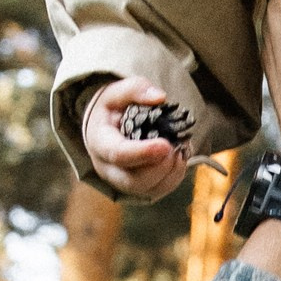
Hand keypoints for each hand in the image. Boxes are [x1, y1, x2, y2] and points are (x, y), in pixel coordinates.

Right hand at [82, 78, 193, 202]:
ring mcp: (122, 181)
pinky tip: (180, 156)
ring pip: (148, 190)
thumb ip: (135, 89)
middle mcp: (108, 168)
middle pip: (134, 181)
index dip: (143, 152)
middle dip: (160, 167)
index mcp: (100, 142)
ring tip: (180, 148)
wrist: (105, 126)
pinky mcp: (138, 187)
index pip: (118, 154)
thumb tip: (160, 97)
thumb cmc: (111, 109)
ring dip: (171, 172)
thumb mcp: (116, 92)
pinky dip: (175, 176)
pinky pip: (159, 190)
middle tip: (175, 147)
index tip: (166, 145)